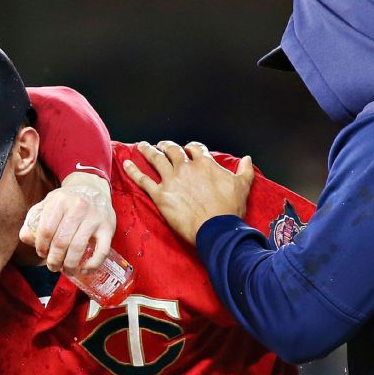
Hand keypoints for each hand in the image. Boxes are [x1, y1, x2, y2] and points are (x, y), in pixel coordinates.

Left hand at [20, 171, 115, 272]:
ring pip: (78, 247)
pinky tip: (84, 270)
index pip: (46, 230)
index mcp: (59, 201)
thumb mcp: (48, 203)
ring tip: (66, 270)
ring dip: (69, 264)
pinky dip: (92, 265)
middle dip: (54, 259)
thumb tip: (25, 238)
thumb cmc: (67, 201)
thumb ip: (34, 219)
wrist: (93, 188)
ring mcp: (94, 218)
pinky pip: (101, 251)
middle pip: (61, 241)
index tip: (42, 253)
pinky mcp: (108, 227)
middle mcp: (78, 207)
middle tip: (52, 266)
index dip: (41, 246)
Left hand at [123, 140, 253, 244]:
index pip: (195, 149)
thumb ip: (245, 171)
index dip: (191, 148)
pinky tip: (126, 162)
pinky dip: (133, 170)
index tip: (188, 149)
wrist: (216, 229)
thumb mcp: (242, 186)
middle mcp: (186, 167)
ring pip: (156, 159)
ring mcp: (172, 180)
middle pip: (173, 150)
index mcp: (205, 163)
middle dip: (166, 146)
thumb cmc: (229, 210)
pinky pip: (143, 179)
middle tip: (161, 145)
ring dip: (148, 151)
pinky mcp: (160, 195)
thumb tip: (248, 159)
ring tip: (142, 146)